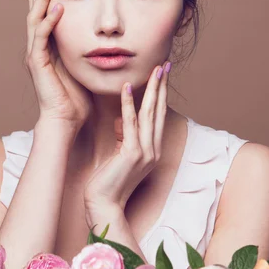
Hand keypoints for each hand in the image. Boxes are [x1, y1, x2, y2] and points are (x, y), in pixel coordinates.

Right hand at [26, 0, 93, 128]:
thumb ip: (86, 50)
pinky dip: (50, 21)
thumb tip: (103, 39)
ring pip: (35, 18)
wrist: (65, 121)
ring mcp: (36, 55)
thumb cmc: (77, 99)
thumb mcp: (84, 67)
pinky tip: (58, 7)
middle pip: (35, 10)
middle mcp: (39, 48)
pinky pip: (42, 37)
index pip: (45, 13)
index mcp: (49, 47)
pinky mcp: (38, 64)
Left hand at [83, 61, 170, 212]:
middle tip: (165, 64)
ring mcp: (145, 152)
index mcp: (152, 150)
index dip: (161, 94)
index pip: (157, 116)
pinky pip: (131, 123)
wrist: (104, 205)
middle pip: (159, 111)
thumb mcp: (119, 154)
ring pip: (150, 114)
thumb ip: (124, 136)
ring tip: (155, 69)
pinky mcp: (132, 154)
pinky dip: (129, 104)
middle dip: (162, 86)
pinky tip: (128, 88)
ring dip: (152, 89)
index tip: (161, 75)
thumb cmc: (108, 182)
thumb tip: (122, 118)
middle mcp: (154, 150)